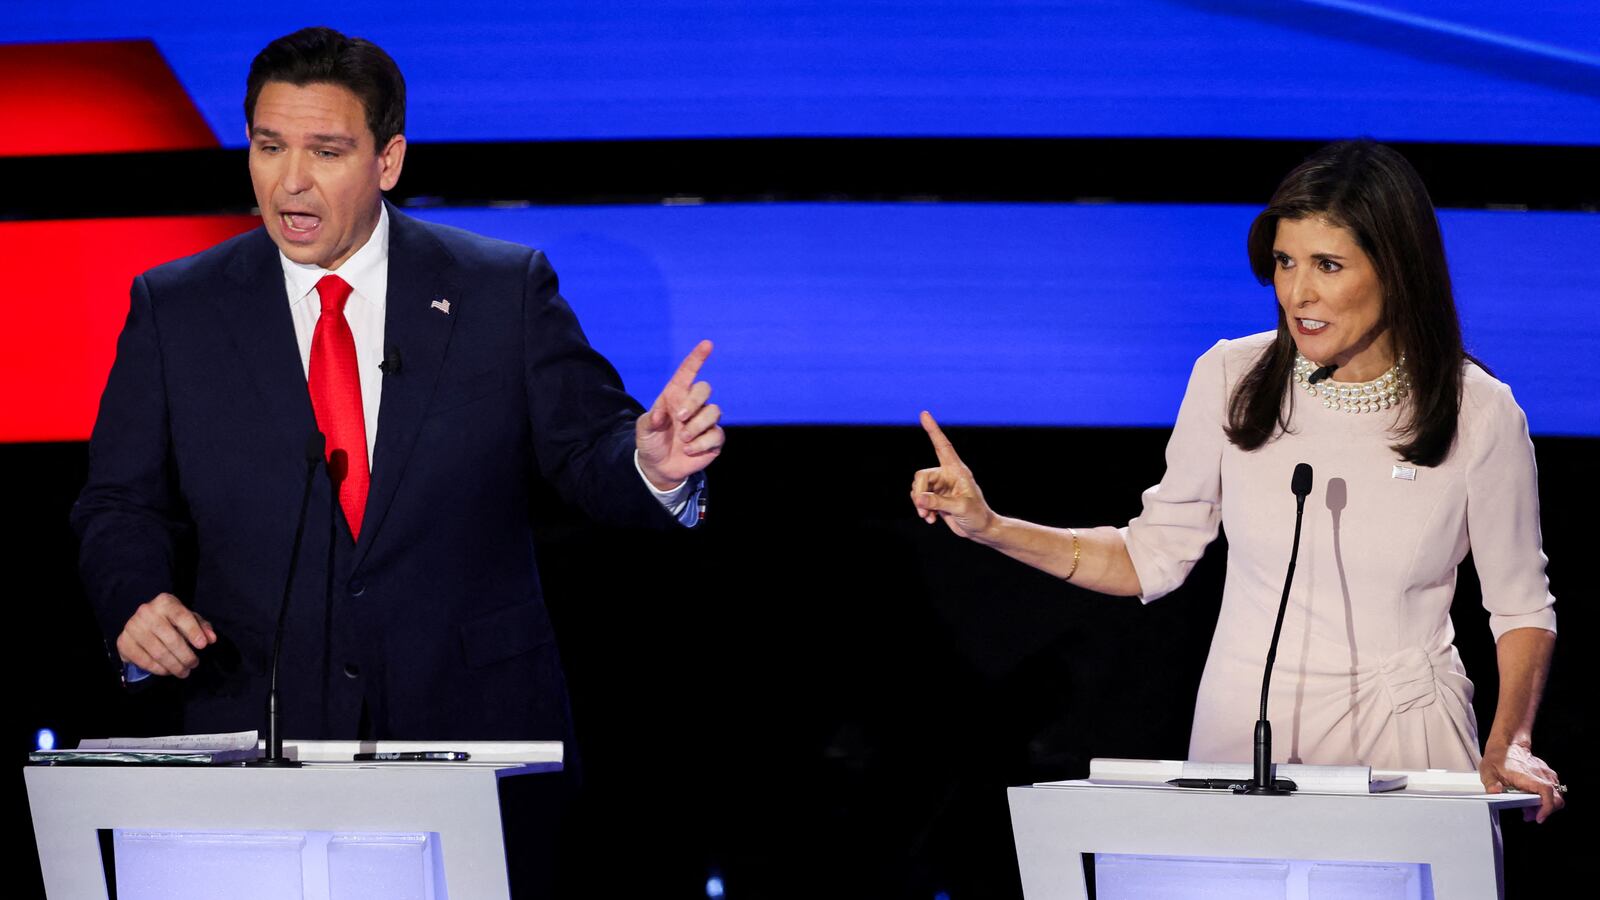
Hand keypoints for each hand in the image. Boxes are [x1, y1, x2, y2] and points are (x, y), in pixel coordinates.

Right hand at [116, 593, 216, 678]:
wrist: (142, 623)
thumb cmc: (171, 620)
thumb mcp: (189, 619)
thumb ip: (202, 627)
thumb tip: (211, 639)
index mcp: (165, 602)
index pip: (181, 616)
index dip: (193, 631)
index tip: (203, 646)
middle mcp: (146, 612)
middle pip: (171, 639)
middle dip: (186, 656)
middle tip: (194, 665)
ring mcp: (132, 627)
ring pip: (158, 653)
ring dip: (174, 666)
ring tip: (184, 672)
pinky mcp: (123, 642)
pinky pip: (144, 661)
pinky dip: (158, 669)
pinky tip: (167, 671)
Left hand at [637, 339, 723, 488]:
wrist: (659, 467)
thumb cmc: (651, 442)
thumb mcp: (643, 431)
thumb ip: (649, 420)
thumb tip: (660, 414)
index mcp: (675, 396)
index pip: (688, 372)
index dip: (697, 357)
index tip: (707, 344)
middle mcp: (693, 405)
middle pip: (704, 389)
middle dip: (694, 402)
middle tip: (680, 419)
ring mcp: (705, 422)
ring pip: (714, 411)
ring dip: (696, 427)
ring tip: (683, 440)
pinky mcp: (714, 439)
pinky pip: (717, 434)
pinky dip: (701, 444)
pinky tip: (689, 450)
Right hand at [910, 411, 996, 539]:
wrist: (981, 530)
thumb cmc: (977, 516)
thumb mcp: (960, 508)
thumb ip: (938, 503)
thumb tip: (918, 498)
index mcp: (957, 471)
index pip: (942, 446)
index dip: (933, 430)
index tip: (924, 414)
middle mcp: (947, 475)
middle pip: (922, 475)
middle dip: (919, 492)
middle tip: (922, 509)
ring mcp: (941, 487)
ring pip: (918, 488)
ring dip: (919, 504)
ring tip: (928, 517)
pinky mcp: (937, 499)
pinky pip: (920, 499)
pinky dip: (922, 509)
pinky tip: (931, 520)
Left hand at [1480, 741, 1564, 822]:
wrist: (1508, 744)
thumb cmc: (1499, 757)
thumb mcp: (1488, 771)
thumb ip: (1491, 783)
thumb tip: (1495, 791)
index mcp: (1528, 776)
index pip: (1546, 792)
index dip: (1546, 807)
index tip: (1539, 817)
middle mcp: (1541, 775)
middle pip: (1556, 798)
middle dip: (1546, 810)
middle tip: (1531, 815)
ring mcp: (1546, 774)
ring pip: (1557, 795)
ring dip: (1546, 805)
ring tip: (1530, 809)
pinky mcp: (1547, 774)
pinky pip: (1553, 789)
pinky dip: (1546, 797)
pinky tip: (1533, 799)